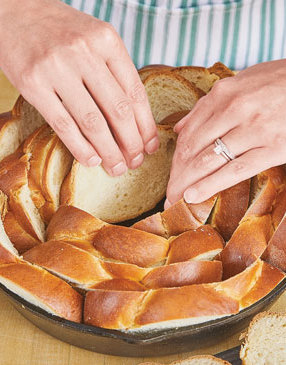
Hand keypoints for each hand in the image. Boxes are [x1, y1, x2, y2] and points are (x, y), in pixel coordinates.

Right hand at [0, 0, 158, 174]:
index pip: (135, 93)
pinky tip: (92, 160)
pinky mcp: (32, 84)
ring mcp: (57, 68)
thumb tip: (134, 121)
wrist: (16, 11)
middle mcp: (84, 52)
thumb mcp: (96, 40)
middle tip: (135, 162)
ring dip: (109, 152)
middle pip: (118, 111)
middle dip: (131, 144)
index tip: (150, 147)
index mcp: (107, 41)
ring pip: (92, 122)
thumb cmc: (62, 32)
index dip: (146, 126)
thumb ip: (115, 73)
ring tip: (116, 168)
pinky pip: (63, 124)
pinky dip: (80, 147)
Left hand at [165, 59, 285, 207]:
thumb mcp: (242, 82)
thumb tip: (179, 128)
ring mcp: (252, 129)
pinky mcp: (272, 148)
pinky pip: (234, 170)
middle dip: (176, 176)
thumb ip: (208, 105)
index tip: (169, 174)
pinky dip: (210, 185)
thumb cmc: (279, 82)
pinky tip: (193, 196)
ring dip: (185, 184)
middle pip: (192, 150)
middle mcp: (233, 110)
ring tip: (174, 200)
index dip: (175, 158)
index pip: (188, 133)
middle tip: (167, 194)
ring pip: (207, 162)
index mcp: (223, 94)